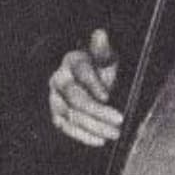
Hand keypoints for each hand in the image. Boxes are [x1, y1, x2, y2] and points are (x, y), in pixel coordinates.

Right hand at [48, 28, 122, 146]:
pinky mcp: (56, 113)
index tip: (107, 96)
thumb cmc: (99, 68)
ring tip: (114, 134)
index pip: (81, 72)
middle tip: (119, 121)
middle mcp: (60, 79)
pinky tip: (99, 140)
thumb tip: (100, 34)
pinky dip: (81, 135)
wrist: (88, 83)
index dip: (93, 84)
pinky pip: (64, 126)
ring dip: (92, 126)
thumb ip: (102, 50)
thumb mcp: (105, 58)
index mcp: (73, 61)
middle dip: (97, 111)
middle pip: (75, 97)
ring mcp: (55, 97)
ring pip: (70, 114)